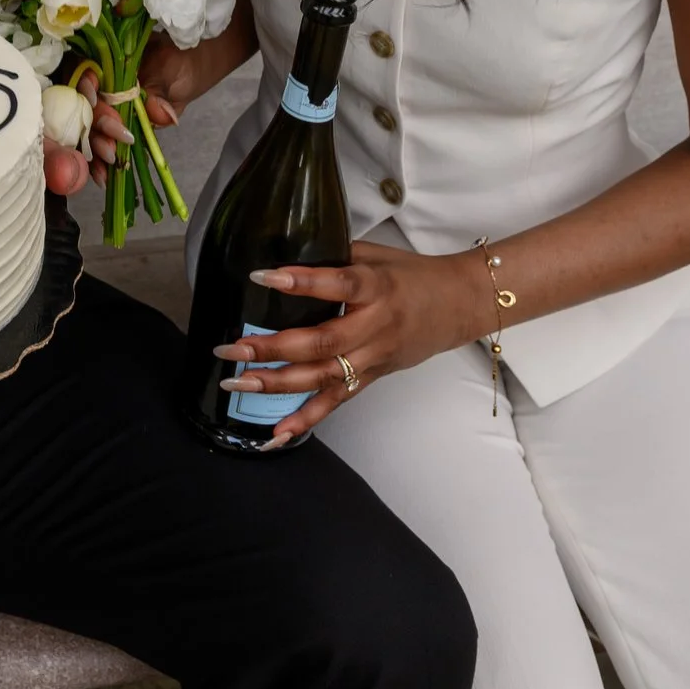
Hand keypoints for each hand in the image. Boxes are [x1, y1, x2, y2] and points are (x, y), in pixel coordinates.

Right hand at [85, 31, 227, 180]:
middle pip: (81, 105)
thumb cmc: (175, 63)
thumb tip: (158, 111)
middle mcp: (96, 84)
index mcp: (105, 60)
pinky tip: (104, 177)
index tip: (94, 99)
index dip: (84, 85)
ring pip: (86, 128)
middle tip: (112, 145)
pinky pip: (97, 145)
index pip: (83, 69)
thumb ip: (160, 89)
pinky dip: (99, 162)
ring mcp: (100, 108)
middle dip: (95, 126)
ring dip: (95, 147)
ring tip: (111, 162)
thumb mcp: (169, 71)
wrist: (185, 74)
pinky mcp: (107, 128)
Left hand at [214, 243, 493, 445]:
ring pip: (324, 377)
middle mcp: (375, 326)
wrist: (459, 305)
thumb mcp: (376, 255)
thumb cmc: (412, 274)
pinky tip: (276, 434)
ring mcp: (374, 358)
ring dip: (277, 384)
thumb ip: (334, 258)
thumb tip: (285, 258)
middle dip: (272, 347)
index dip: (301, 283)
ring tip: (237, 384)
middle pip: (322, 342)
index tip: (260, 276)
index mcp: (377, 287)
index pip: (337, 285)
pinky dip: (306, 420)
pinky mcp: (372, 378)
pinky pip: (337, 402)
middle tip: (231, 348)